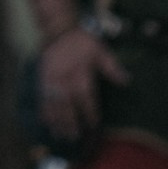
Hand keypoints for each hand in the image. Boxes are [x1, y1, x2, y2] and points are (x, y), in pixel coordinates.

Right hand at [37, 26, 128, 143]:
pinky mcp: (41, 80)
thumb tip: (126, 81)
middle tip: (74, 137)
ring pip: (52, 104)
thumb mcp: (100, 50)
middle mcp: (62, 78)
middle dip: (69, 121)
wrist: (59, 31)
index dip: (89, 111)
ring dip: (56, 121)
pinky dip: (44, 112)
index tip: (93, 124)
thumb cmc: (82, 42)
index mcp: (78, 72)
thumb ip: (112, 67)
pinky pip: (42, 99)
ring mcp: (50, 80)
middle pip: (66, 104)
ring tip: (61, 135)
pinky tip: (46, 124)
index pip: (84, 96)